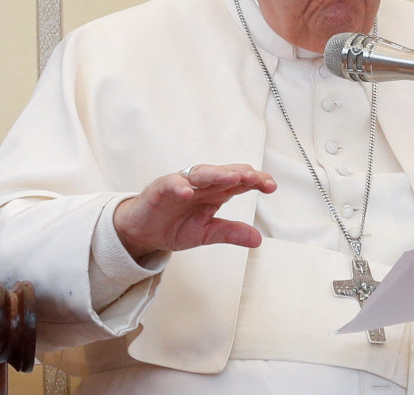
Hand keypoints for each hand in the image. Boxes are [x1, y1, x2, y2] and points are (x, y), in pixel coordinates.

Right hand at [113, 163, 276, 259]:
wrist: (142, 233)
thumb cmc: (174, 226)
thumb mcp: (206, 233)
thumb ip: (230, 233)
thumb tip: (258, 239)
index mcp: (215, 192)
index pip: (239, 182)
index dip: (255, 181)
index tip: (271, 186)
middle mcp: (201, 184)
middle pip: (224, 173)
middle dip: (240, 174)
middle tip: (255, 178)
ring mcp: (181, 184)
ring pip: (200, 173)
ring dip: (216, 174)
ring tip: (231, 177)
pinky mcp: (160, 189)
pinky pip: (170, 183)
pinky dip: (178, 185)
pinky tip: (187, 192)